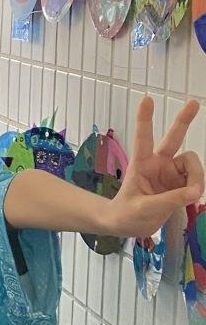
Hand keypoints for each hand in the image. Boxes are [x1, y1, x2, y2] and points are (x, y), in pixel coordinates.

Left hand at [106, 98, 203, 236]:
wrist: (128, 225)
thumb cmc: (126, 214)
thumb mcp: (144, 209)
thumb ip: (170, 200)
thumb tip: (196, 191)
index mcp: (142, 164)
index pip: (143, 138)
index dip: (145, 119)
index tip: (147, 99)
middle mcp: (158, 163)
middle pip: (174, 138)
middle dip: (184, 120)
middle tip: (193, 103)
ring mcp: (171, 172)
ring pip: (193, 164)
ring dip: (197, 178)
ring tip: (192, 196)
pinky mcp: (181, 183)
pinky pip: (197, 180)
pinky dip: (198, 188)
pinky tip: (192, 198)